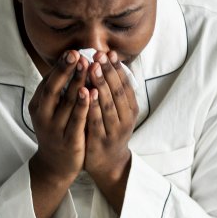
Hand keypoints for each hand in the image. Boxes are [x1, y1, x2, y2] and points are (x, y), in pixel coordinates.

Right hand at [29, 50, 90, 186]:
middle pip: (53, 89)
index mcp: (37, 105)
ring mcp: (54, 129)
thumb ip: (58, 91)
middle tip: (77, 54)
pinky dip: (83, 105)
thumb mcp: (51, 110)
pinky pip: (76, 121)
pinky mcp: (68, 141)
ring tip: (88, 67)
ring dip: (77, 83)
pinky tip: (91, 92)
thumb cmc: (57, 130)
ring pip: (66, 103)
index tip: (72, 52)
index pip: (48, 82)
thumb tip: (70, 63)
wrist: (55, 166)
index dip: (60, 67)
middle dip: (66, 71)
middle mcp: (42, 116)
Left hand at [84, 51, 136, 206]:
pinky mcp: (100, 142)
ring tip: (92, 67)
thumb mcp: (117, 112)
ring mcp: (114, 132)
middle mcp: (126, 120)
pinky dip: (92, 106)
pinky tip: (86, 93)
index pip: (126, 85)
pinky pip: (96, 122)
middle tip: (99, 54)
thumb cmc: (109, 131)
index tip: (109, 52)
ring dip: (101, 85)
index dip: (118, 68)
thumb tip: (109, 62)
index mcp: (131, 110)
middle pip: (118, 92)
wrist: (109, 165)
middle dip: (108, 71)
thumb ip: (113, 91)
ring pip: (109, 105)